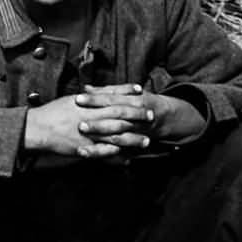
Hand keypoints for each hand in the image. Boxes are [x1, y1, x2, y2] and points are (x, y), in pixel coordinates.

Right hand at [22, 89, 154, 159]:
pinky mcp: (85, 148)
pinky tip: (128, 160)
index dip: (128, 93)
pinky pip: (105, 155)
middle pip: (119, 116)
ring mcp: (89, 135)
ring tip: (146, 141)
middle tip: (152, 116)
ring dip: (133, 139)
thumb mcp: (72, 100)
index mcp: (88, 104)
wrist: (38, 129)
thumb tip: (100, 90)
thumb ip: (89, 97)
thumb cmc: (53, 112)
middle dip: (137, 116)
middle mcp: (91, 118)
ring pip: (116, 137)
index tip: (142, 91)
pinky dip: (117, 158)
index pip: (113, 96)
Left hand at [79, 84, 204, 146]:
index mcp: (133, 100)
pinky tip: (88, 154)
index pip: (112, 98)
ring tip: (82, 144)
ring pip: (117, 137)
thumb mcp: (126, 93)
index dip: (96, 99)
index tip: (78, 98)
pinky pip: (118, 151)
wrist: (163, 116)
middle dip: (98, 122)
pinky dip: (104, 153)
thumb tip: (86, 87)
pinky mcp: (132, 144)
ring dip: (100, 140)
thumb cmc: (140, 102)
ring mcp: (135, 131)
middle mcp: (135, 116)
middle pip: (115, 118)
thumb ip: (106, 91)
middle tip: (80, 124)